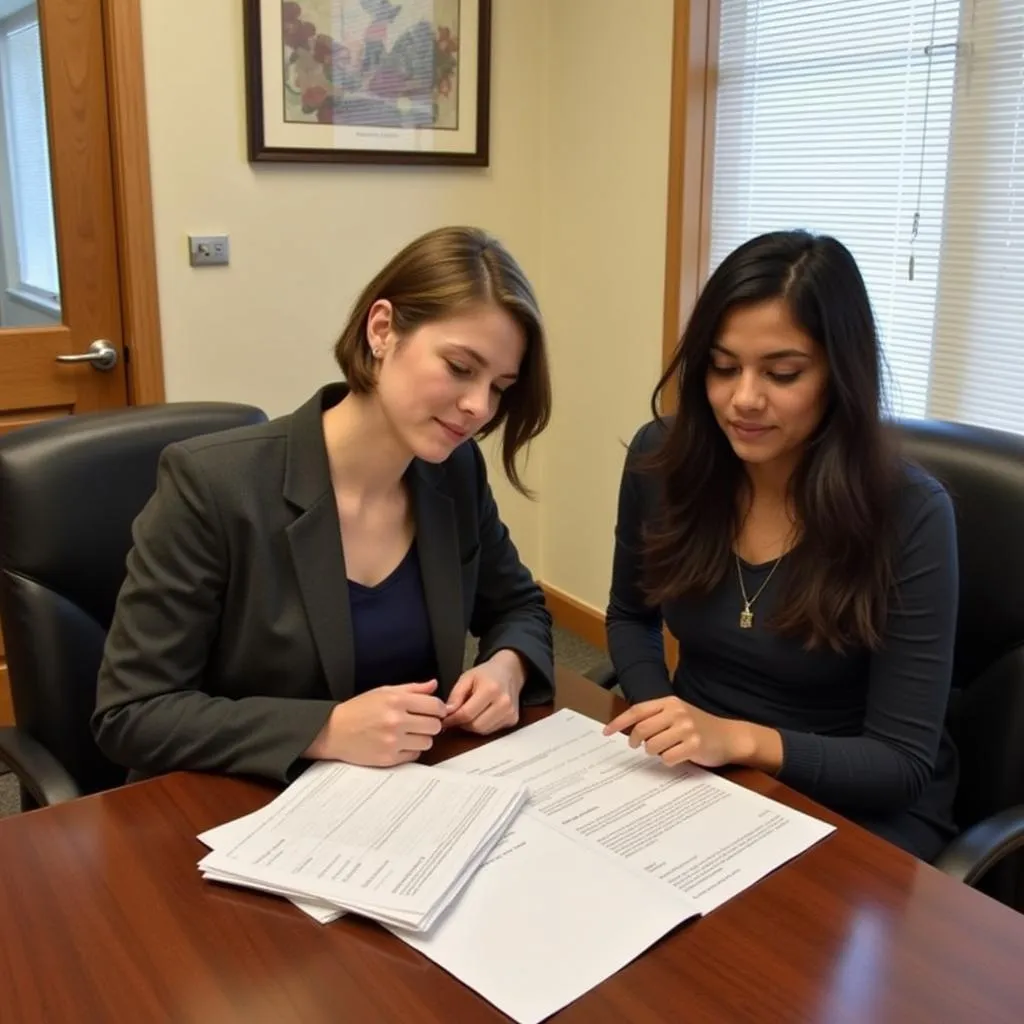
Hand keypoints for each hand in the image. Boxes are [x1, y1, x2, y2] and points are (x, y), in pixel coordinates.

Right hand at [305, 680, 446, 766]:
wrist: (332, 731)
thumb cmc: (358, 710)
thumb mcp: (383, 691)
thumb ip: (412, 688)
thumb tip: (433, 685)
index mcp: (397, 701)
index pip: (435, 706)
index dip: (438, 709)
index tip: (434, 711)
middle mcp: (396, 721)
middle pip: (434, 726)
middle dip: (431, 724)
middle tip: (421, 722)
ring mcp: (392, 741)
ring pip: (427, 742)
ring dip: (422, 738)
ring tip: (409, 733)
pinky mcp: (388, 758)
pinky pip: (414, 755)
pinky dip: (411, 750)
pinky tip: (400, 743)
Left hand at [443, 650, 525, 734]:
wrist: (509, 672)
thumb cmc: (486, 674)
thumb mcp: (466, 678)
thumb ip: (455, 695)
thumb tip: (447, 713)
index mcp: (491, 689)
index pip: (467, 713)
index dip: (453, 719)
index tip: (445, 719)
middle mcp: (504, 703)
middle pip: (475, 726)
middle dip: (462, 723)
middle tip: (457, 715)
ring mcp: (510, 713)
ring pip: (483, 731)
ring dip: (472, 726)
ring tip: (469, 713)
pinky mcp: (513, 720)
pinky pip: (491, 731)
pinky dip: (482, 726)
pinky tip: (481, 714)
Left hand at [603, 696, 750, 768]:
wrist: (730, 736)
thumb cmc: (699, 727)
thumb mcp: (678, 714)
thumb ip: (656, 717)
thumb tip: (628, 729)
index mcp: (670, 702)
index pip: (637, 711)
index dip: (619, 722)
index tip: (606, 732)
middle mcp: (677, 712)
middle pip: (642, 730)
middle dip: (636, 741)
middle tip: (638, 746)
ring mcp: (686, 728)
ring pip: (653, 746)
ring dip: (654, 752)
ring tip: (664, 750)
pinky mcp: (694, 745)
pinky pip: (668, 758)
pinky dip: (668, 761)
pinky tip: (678, 756)